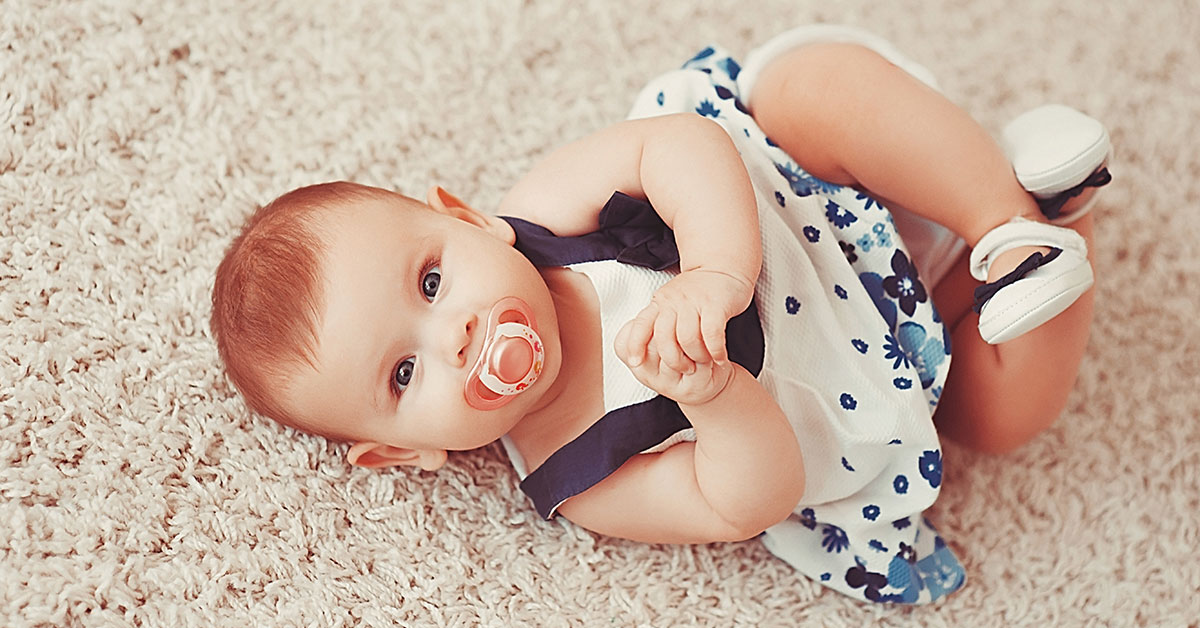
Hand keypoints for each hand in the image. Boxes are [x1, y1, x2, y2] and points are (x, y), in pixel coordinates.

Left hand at [613, 269, 751, 404]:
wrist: (724, 267)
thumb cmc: (697, 291)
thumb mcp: (671, 303)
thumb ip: (659, 321)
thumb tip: (644, 348)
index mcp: (660, 303)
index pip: (641, 325)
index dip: (635, 345)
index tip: (636, 362)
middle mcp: (674, 301)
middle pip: (664, 337)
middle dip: (674, 360)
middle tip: (686, 369)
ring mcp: (694, 302)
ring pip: (687, 338)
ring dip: (697, 356)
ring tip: (705, 361)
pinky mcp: (716, 305)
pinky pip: (712, 334)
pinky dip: (715, 351)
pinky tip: (720, 357)